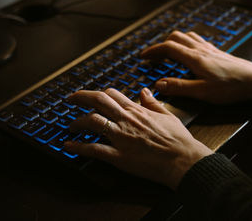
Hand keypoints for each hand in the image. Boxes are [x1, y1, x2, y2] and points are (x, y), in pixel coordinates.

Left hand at [64, 88, 212, 189]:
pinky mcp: (119, 156)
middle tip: (70, 99)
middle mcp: (126, 120)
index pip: (112, 94)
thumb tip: (144, 91)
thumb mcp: (167, 115)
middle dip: (80, 98)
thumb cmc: (178, 139)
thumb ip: (153, 102)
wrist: (183, 160)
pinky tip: (68, 145)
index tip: (91, 96)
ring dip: (78, 122)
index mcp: (137, 111)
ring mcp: (121, 137)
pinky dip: (79, 146)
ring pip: (92, 122)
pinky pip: (94, 149)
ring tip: (71, 125)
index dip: (98, 93)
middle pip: (98, 101)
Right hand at [141, 31, 251, 106]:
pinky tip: (189, 51)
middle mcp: (200, 50)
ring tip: (168, 53)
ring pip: (186, 36)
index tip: (143, 57)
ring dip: (173, 41)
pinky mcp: (216, 51)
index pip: (167, 48)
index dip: (153, 51)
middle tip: (154, 56)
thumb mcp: (202, 92)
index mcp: (194, 58)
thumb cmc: (231, 87)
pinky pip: (197, 40)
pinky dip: (186, 42)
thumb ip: (179, 87)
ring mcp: (209, 48)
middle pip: (175, 37)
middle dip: (161, 45)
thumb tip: (159, 84)